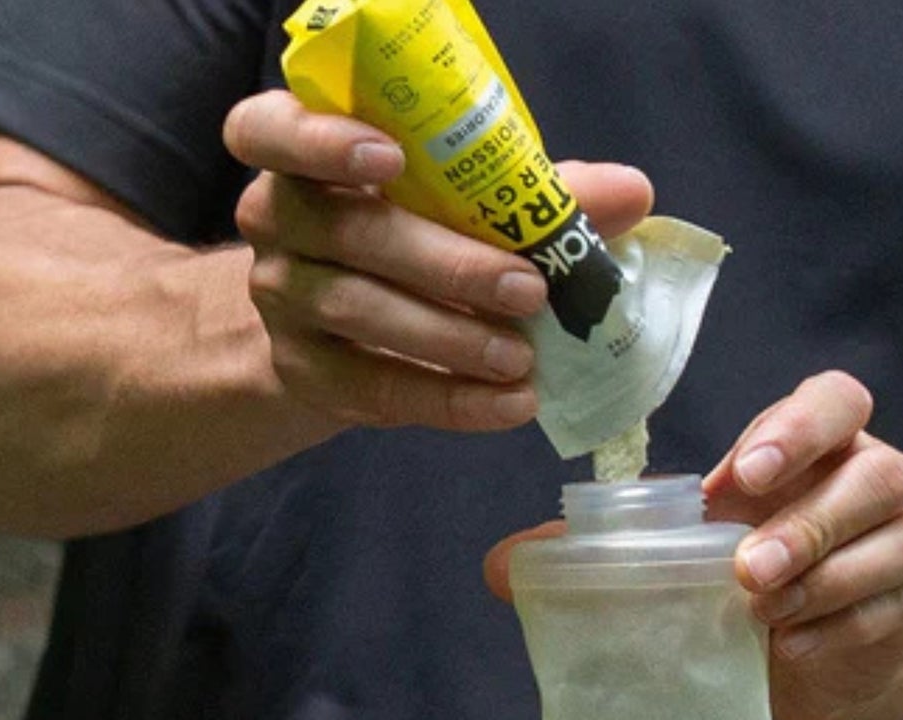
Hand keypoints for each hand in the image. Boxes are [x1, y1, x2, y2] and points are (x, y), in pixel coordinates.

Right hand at [223, 90, 652, 432]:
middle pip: (351, 233)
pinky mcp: (309, 374)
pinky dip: (451, 401)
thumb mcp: (463, 204)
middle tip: (527, 291)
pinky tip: (508, 405)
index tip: (390, 158)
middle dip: (445, 264)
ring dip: (452, 340)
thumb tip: (632, 192)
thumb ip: (533, 192)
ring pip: (362, 314)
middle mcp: (278, 222)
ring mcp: (286, 302)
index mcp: (302, 155)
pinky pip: (381, 389)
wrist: (339, 332)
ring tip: (523, 359)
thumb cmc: (410, 236)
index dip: (322, 141)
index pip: (271, 131)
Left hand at [484, 371, 902, 719]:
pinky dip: (834, 631)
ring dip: (824, 579)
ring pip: (897, 542)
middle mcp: (869, 482)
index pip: (833, 402)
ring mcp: (899, 545)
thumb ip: (603, 552)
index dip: (797, 429)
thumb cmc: (742, 582)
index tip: (742, 475)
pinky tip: (786, 650)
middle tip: (748, 568)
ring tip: (762, 615)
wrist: (812, 658)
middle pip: (876, 472)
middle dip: (809, 521)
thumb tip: (502, 567)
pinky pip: (885, 611)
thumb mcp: (678, 555)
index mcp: (814, 447)